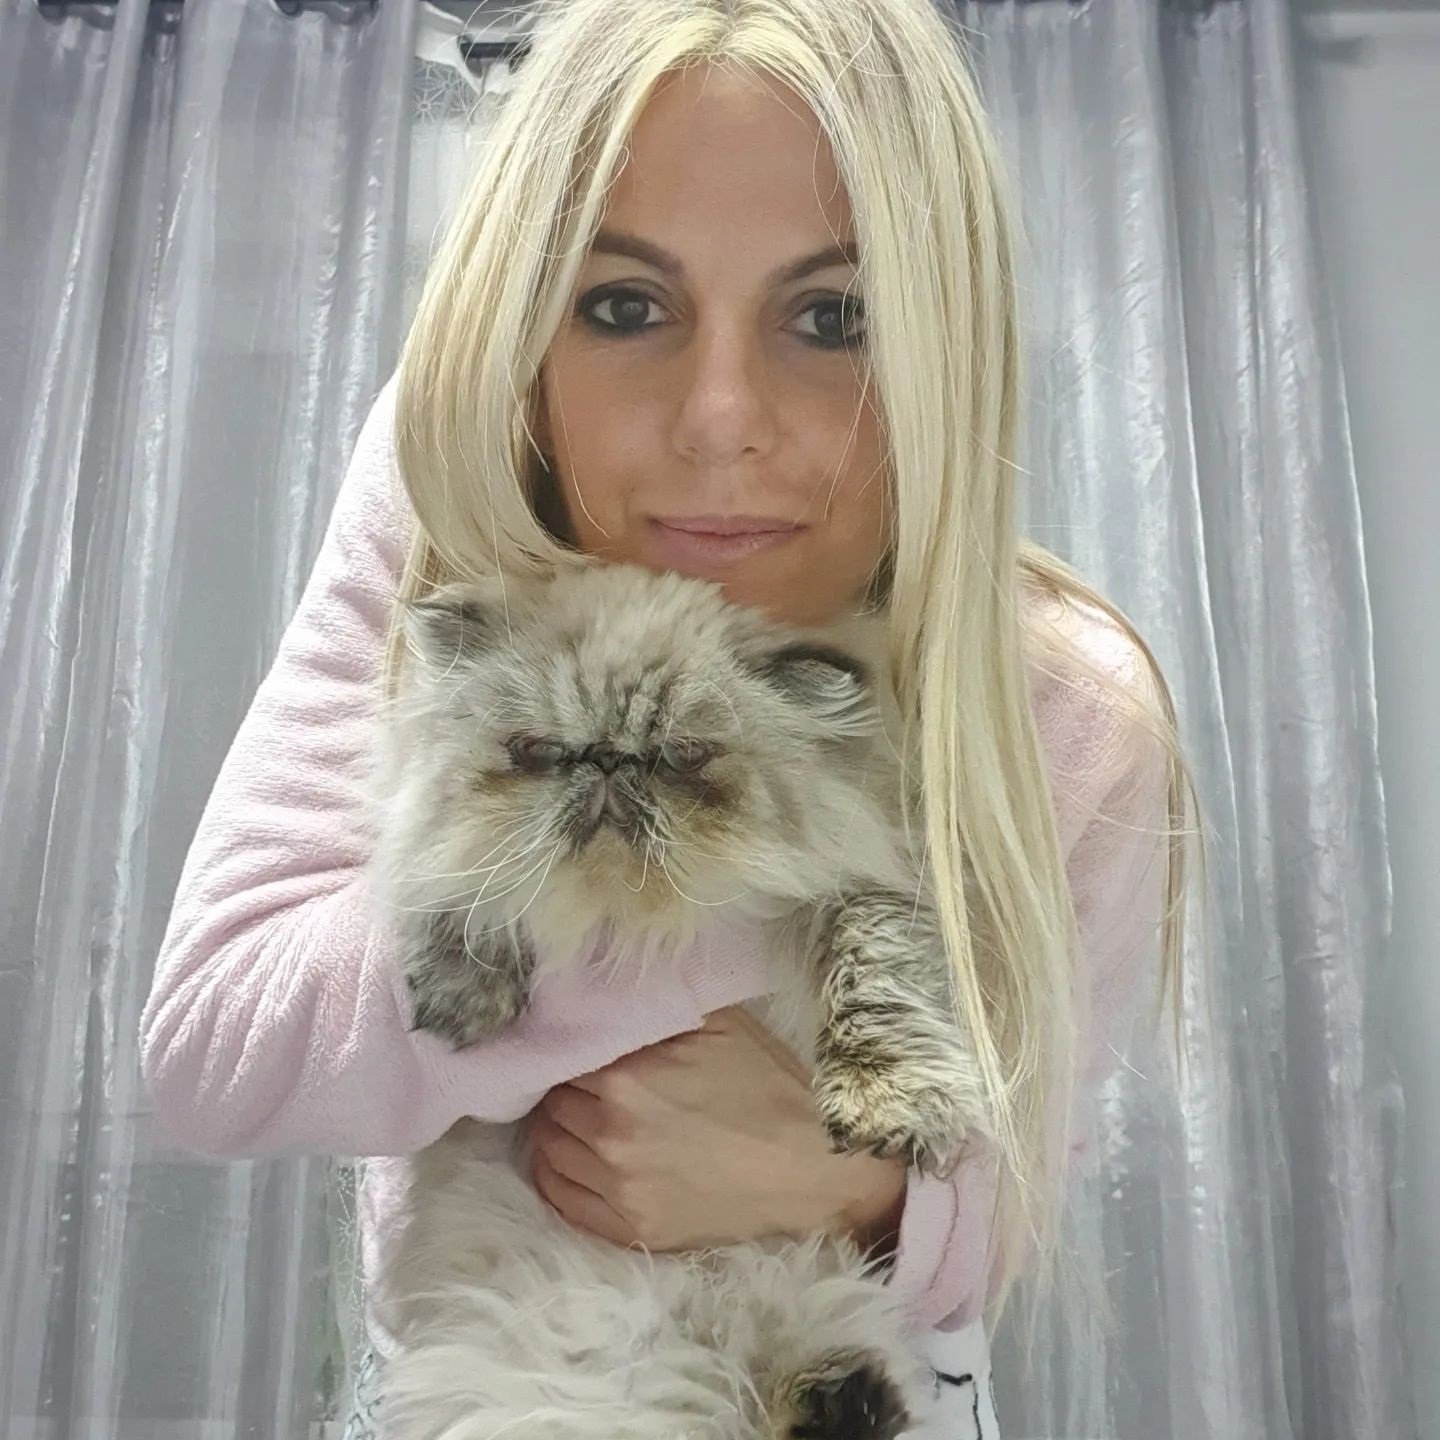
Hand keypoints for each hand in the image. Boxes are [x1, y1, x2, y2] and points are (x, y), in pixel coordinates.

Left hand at [526, 1004, 907, 1252]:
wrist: (815, 1165)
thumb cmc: (771, 1087)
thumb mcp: (721, 1023)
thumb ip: (659, 1006)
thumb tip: (614, 993)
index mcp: (625, 1079)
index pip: (563, 1057)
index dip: (574, 1049)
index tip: (586, 1047)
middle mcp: (610, 1135)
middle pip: (552, 1103)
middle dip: (565, 1087)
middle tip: (587, 1081)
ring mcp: (618, 1189)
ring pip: (549, 1151)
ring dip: (559, 1128)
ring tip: (580, 1117)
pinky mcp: (631, 1230)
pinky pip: (562, 1201)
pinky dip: (556, 1176)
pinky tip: (571, 1159)